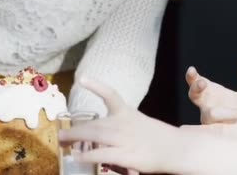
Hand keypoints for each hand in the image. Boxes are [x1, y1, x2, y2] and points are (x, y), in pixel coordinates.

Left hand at [58, 80, 179, 173]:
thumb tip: (108, 137)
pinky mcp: (125, 155)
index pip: (111, 95)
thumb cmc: (159, 137)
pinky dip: (87, 156)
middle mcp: (123, 124)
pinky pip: (101, 154)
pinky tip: (76, 158)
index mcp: (128, 113)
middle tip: (60, 134)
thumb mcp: (141, 125)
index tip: (82, 79)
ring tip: (62, 142)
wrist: (176, 148)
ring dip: (75, 138)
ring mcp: (124, 139)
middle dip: (75, 129)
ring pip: (94, 136)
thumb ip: (124, 128)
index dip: (96, 86)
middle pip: (94, 123)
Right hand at [182, 59, 236, 138]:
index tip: (192, 71)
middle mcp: (207, 106)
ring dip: (222, 113)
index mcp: (213, 93)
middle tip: (202, 83)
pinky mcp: (214, 136)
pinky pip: (208, 133)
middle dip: (196, 88)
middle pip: (194, 95)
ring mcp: (209, 121)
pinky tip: (206, 130)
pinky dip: (206, 132)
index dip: (192, 77)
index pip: (198, 83)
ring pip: (209, 115)